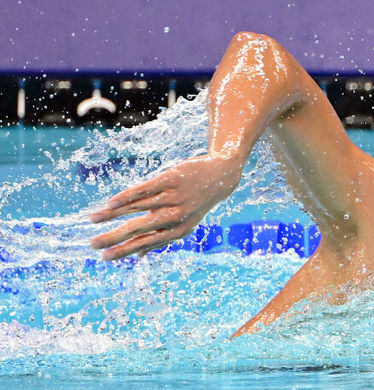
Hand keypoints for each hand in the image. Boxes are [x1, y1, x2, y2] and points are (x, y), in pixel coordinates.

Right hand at [89, 152, 242, 259]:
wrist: (221, 175)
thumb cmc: (196, 202)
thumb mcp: (184, 223)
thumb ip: (161, 238)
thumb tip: (138, 258)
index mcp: (178, 231)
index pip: (146, 243)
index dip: (124, 251)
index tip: (104, 258)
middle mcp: (176, 216)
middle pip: (139, 229)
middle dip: (114, 238)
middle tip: (92, 244)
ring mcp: (174, 197)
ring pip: (137, 207)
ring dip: (112, 214)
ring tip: (92, 219)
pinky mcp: (171, 179)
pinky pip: (145, 188)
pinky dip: (127, 196)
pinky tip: (111, 202)